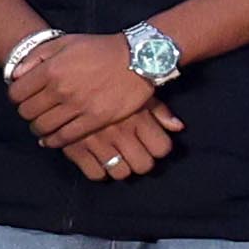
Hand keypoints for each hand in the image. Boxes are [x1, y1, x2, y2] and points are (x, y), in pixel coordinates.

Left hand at [2, 27, 143, 148]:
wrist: (140, 58)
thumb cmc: (101, 49)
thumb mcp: (66, 42)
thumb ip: (37, 56)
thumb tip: (15, 75)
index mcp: (51, 69)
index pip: (17, 93)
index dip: (16, 98)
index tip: (22, 99)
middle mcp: (61, 89)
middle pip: (27, 112)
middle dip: (27, 113)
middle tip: (34, 113)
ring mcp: (78, 106)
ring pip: (43, 126)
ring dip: (38, 129)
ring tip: (43, 127)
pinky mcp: (95, 119)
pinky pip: (65, 136)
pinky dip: (54, 141)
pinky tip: (52, 139)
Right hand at [59, 91, 177, 187]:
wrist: (70, 75)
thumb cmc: (111, 83)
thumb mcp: (137, 91)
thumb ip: (159, 111)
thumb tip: (178, 127)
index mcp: (138, 119)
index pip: (162, 148)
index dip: (159, 149)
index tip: (153, 147)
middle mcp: (121, 132)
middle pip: (144, 166)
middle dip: (141, 162)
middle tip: (134, 156)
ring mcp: (99, 142)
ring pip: (121, 173)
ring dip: (120, 168)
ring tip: (116, 158)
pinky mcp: (76, 148)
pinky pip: (94, 174)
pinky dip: (98, 171)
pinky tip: (98, 161)